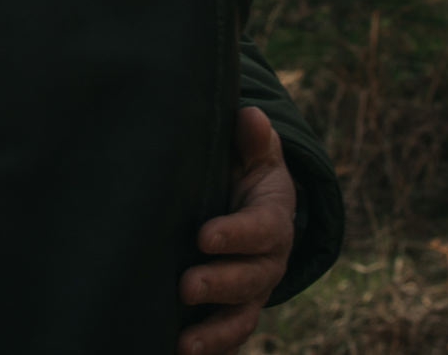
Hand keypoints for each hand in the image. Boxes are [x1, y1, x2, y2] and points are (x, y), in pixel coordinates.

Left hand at [178, 106, 294, 354]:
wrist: (254, 209)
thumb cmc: (246, 173)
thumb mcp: (254, 154)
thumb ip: (253, 140)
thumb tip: (250, 117)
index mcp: (273, 220)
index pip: (260, 229)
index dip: (236, 234)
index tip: (204, 236)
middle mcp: (266, 263)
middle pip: (250, 280)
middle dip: (220, 285)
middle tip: (186, 285)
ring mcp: (249, 293)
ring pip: (239, 320)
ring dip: (214, 334)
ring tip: (184, 344)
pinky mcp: (229, 313)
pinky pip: (223, 337)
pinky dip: (208, 350)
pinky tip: (174, 352)